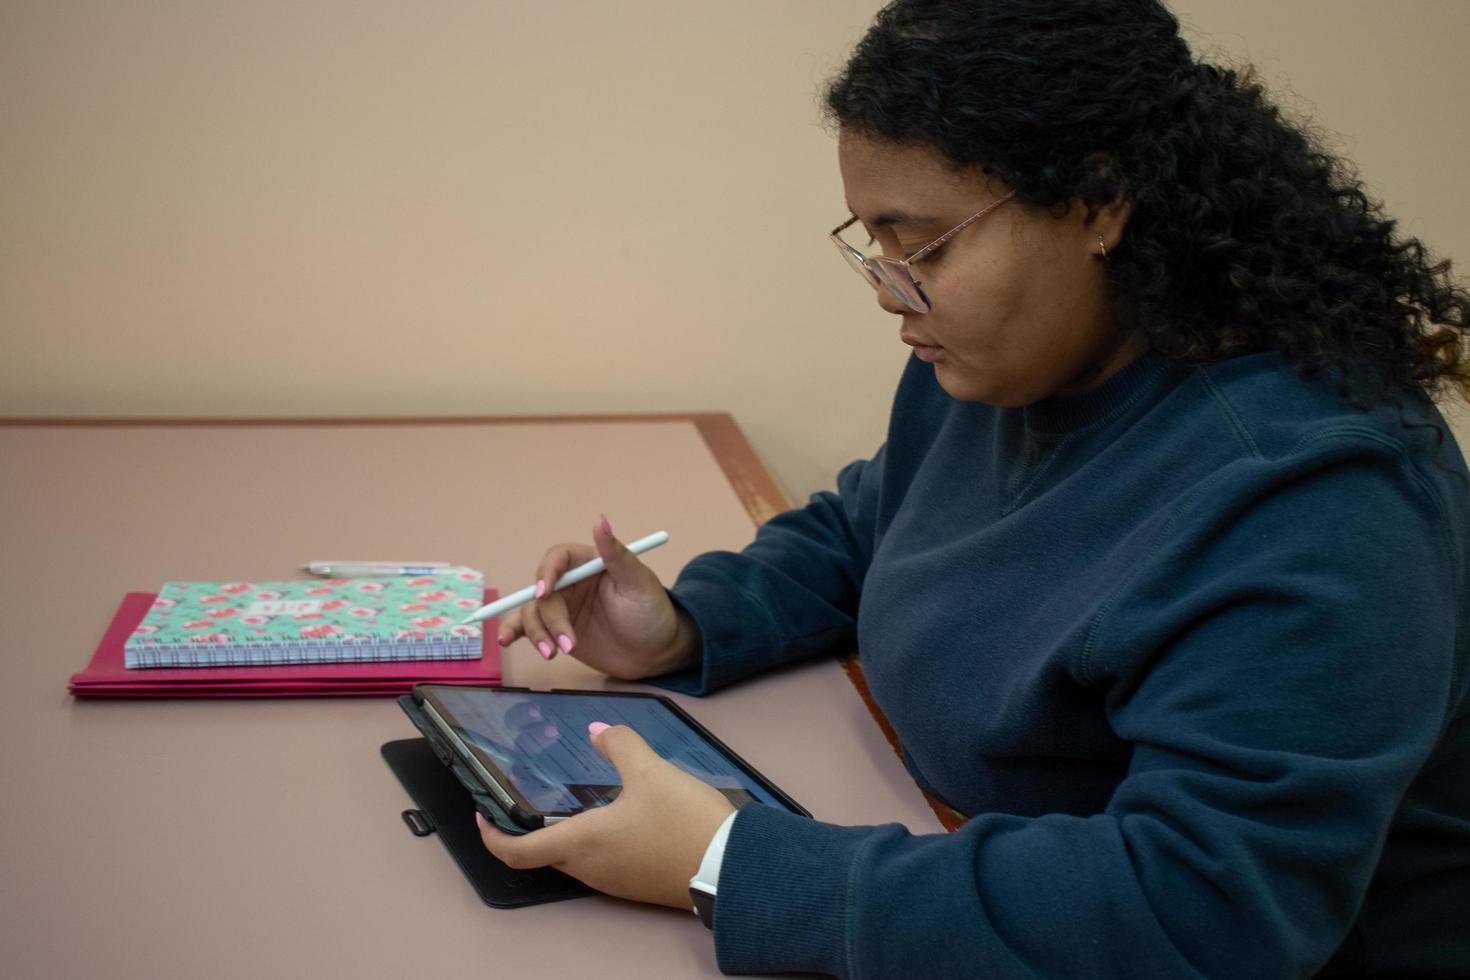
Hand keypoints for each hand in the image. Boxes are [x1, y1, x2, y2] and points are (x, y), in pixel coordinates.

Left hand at [477, 723, 736, 908]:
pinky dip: (593, 842)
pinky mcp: (636, 885)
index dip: (491, 835)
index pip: (516, 852)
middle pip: (543, 854)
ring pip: (574, 859)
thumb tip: (598, 730)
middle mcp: (590, 870)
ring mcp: (613, 882)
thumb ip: (619, 745)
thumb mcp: (651, 771)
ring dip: (564, 834)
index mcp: (582, 843)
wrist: (731, 866)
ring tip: (573, 801)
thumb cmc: (685, 822)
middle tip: (530, 797)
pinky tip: (615, 816)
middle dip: (529, 828)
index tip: (483, 812)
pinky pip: (601, 864)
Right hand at [497, 515, 699, 679]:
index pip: (558, 558)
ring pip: (532, 612)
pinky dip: (514, 631)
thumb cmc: (652, 613)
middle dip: (549, 618)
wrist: (656, 653)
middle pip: (541, 591)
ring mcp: (563, 608)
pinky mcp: (556, 631)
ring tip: (554, 654)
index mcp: (589, 564)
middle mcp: (571, 584)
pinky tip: (506, 640)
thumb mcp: (638, 583)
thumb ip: (616, 554)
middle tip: (567, 643)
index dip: (547, 573)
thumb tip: (601, 520)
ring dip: (537, 633)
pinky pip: (529, 627)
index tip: (545, 592)